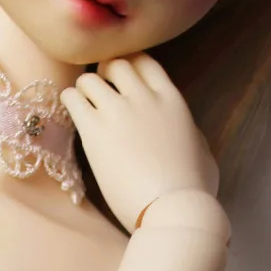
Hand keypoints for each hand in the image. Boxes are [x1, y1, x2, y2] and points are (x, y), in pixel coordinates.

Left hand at [61, 53, 218, 232]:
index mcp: (172, 100)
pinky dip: (68, 102)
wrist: (175, 207)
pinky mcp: (94, 130)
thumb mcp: (202, 152)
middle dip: (104, 73)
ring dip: (83, 90)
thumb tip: (187, 132)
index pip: (146, 63)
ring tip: (81, 106)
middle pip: (116, 63)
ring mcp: (118, 111)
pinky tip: (70, 116)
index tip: (120, 80)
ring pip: (89, 79)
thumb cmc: (194, 189)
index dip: (130, 67)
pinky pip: (71, 99)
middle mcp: (144, 97)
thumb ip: (191, 134)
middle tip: (98, 91)